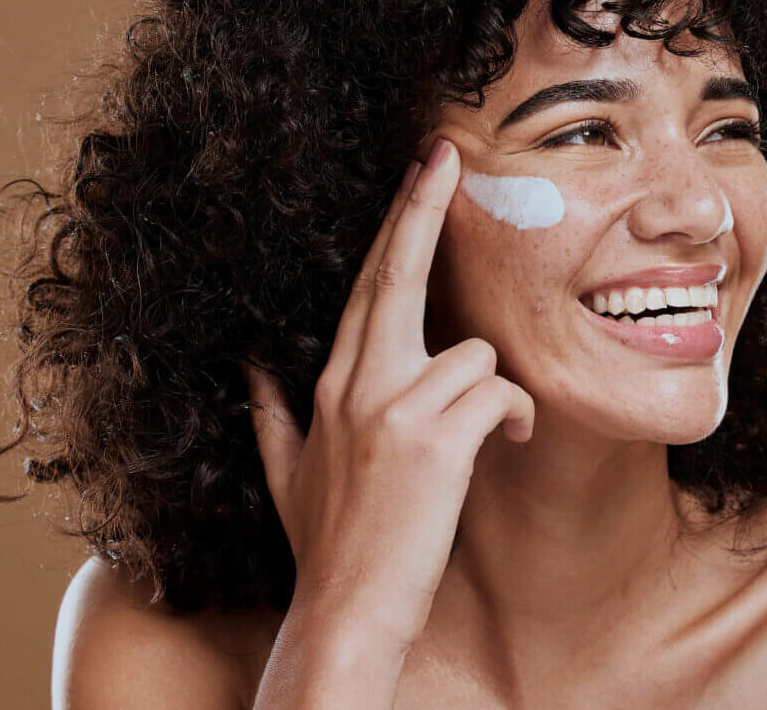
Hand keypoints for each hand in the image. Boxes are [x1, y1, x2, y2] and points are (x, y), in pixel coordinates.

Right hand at [240, 137, 534, 650]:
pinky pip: (499, 393)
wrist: (345, 611)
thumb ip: (270, 413)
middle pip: (395, 275)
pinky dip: (515, 416)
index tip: (417, 174)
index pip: (367, 285)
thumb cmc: (328, 544)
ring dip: (495, 389)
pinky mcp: (435, 441)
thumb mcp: (284, 473)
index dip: (394, 224)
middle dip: (423, 209)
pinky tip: (508, 445)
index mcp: (330, 384)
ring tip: (496, 431)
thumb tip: (251, 367)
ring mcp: (393, 408)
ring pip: (474, 352)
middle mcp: (357, 383)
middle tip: (445, 156)